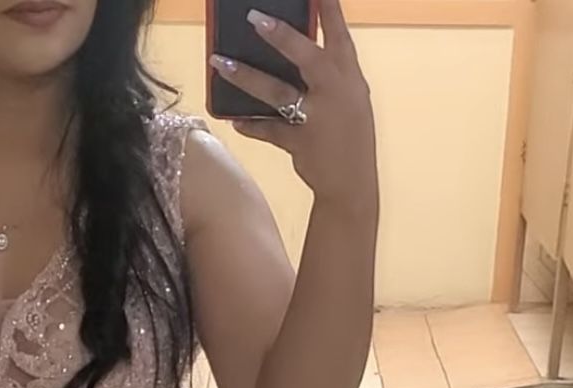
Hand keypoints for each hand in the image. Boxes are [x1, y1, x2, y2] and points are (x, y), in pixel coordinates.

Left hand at [210, 0, 376, 212]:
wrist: (353, 184)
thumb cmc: (350, 134)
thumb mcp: (350, 98)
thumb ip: (327, 74)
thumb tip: (295, 50)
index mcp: (349, 75)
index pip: (339, 32)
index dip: (327, 7)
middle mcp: (334, 90)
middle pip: (304, 55)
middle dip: (279, 35)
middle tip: (252, 18)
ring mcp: (316, 116)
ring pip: (276, 92)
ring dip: (245, 77)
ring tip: (220, 63)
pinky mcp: (298, 142)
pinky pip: (267, 129)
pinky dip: (249, 124)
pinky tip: (232, 117)